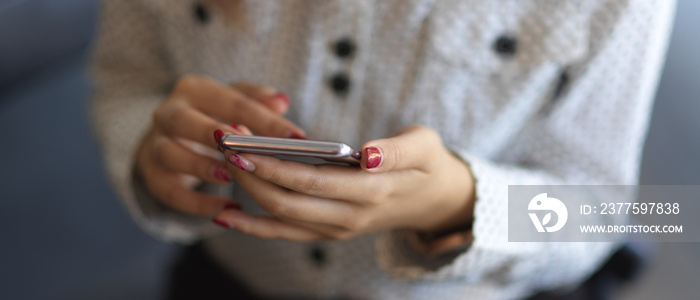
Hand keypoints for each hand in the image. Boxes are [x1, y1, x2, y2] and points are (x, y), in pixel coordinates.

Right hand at [135, 75, 305, 216]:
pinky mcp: (152, 174)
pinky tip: (225, 210)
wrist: (171, 138)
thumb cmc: (215, 117)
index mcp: (195, 90)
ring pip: (170, 154)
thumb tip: (282, 100)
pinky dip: (195, 203)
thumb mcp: (236, 103)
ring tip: (230, 178)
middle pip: (185, 120)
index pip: (232, 100)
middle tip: (247, 149)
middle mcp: (169, 113)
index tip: (296, 137)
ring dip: (200, 166)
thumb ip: (258, 102)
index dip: (265, 119)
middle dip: (216, 133)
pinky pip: (169, 190)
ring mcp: (155, 144)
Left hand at [214, 125, 475, 240]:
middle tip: (223, 139)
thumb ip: (397, 151)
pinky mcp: (327, 232)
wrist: (432, 200)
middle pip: (287, 202)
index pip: (311, 181)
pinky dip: (254, 226)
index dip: (273, 165)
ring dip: (247, 193)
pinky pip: (285, 233)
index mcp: (371, 192)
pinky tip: (225, 215)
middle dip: (250, 173)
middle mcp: (349, 218)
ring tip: (220, 162)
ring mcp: (337, 229)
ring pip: (281, 219)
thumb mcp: (424, 146)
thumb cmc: (426, 163)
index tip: (242, 143)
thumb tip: (367, 155)